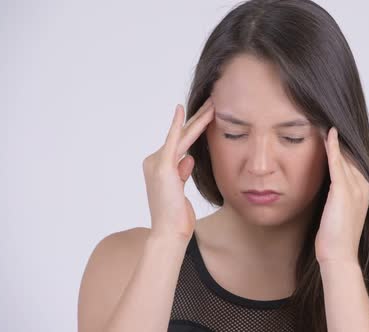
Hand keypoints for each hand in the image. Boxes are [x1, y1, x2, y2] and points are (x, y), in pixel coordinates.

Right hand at [142, 97, 214, 240]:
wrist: (169, 232)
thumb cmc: (177, 216)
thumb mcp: (181, 190)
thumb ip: (182, 171)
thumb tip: (188, 158)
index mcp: (159, 167)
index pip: (180, 142)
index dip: (194, 127)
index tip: (207, 114)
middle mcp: (154, 161)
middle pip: (182, 135)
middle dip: (198, 118)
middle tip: (213, 101)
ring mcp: (157, 162)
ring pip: (183, 136)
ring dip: (199, 119)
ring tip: (213, 104)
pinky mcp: (163, 166)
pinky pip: (173, 140)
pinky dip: (177, 125)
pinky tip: (182, 110)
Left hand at [315, 127, 368, 265]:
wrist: (339, 256)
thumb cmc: (336, 238)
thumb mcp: (338, 212)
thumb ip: (337, 196)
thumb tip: (329, 187)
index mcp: (364, 191)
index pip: (352, 163)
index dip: (343, 147)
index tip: (332, 132)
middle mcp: (363, 187)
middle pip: (350, 156)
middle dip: (340, 140)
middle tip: (327, 120)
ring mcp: (355, 188)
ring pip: (344, 157)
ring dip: (335, 140)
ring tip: (325, 122)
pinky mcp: (343, 191)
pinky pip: (338, 163)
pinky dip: (334, 147)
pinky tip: (329, 135)